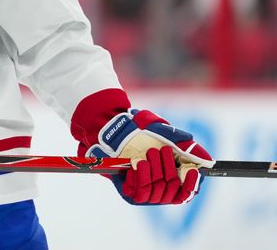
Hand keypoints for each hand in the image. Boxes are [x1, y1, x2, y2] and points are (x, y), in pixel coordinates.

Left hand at [87, 109, 212, 204]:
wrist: (117, 130)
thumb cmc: (144, 132)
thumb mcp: (169, 135)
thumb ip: (189, 147)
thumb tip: (208, 161)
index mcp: (172, 178)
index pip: (187, 192)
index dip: (191, 184)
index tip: (192, 171)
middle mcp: (159, 188)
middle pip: (173, 189)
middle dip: (169, 168)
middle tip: (162, 151)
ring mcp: (145, 192)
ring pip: (158, 191)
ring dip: (155, 170)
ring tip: (149, 153)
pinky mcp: (130, 194)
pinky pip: (141, 193)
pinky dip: (142, 177)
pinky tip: (139, 163)